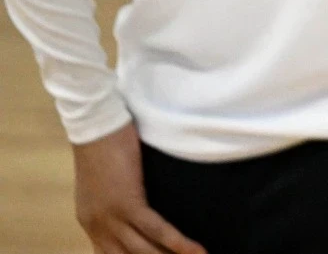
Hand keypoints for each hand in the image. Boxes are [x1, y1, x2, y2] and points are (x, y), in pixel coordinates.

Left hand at [72, 123, 204, 253]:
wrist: (96, 125)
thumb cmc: (104, 145)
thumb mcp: (105, 183)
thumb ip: (117, 201)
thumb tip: (139, 210)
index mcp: (91, 222)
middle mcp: (98, 227)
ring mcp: (111, 218)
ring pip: (144, 251)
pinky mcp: (128, 205)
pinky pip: (156, 230)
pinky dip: (178, 243)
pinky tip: (196, 251)